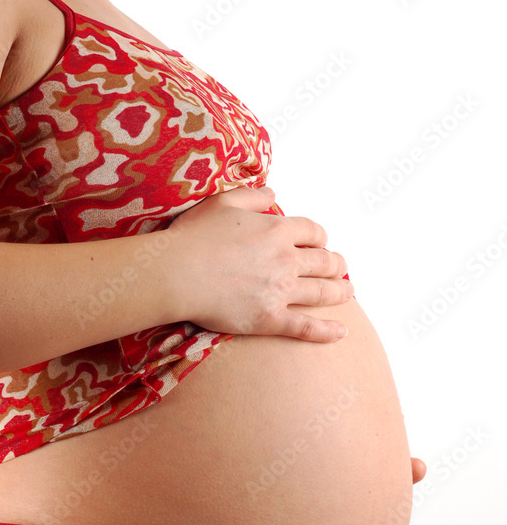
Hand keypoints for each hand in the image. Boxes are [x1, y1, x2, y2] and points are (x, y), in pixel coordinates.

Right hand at [167, 185, 353, 341]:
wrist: (176, 272)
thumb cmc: (194, 235)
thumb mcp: (223, 202)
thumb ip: (252, 195)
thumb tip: (273, 192)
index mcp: (277, 230)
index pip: (312, 231)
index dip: (319, 236)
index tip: (320, 242)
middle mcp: (286, 259)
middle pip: (324, 261)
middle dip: (336, 263)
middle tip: (341, 266)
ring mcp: (280, 291)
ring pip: (322, 292)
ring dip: (340, 291)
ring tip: (349, 292)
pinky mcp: (269, 319)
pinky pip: (306, 327)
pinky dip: (327, 331)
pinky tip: (341, 333)